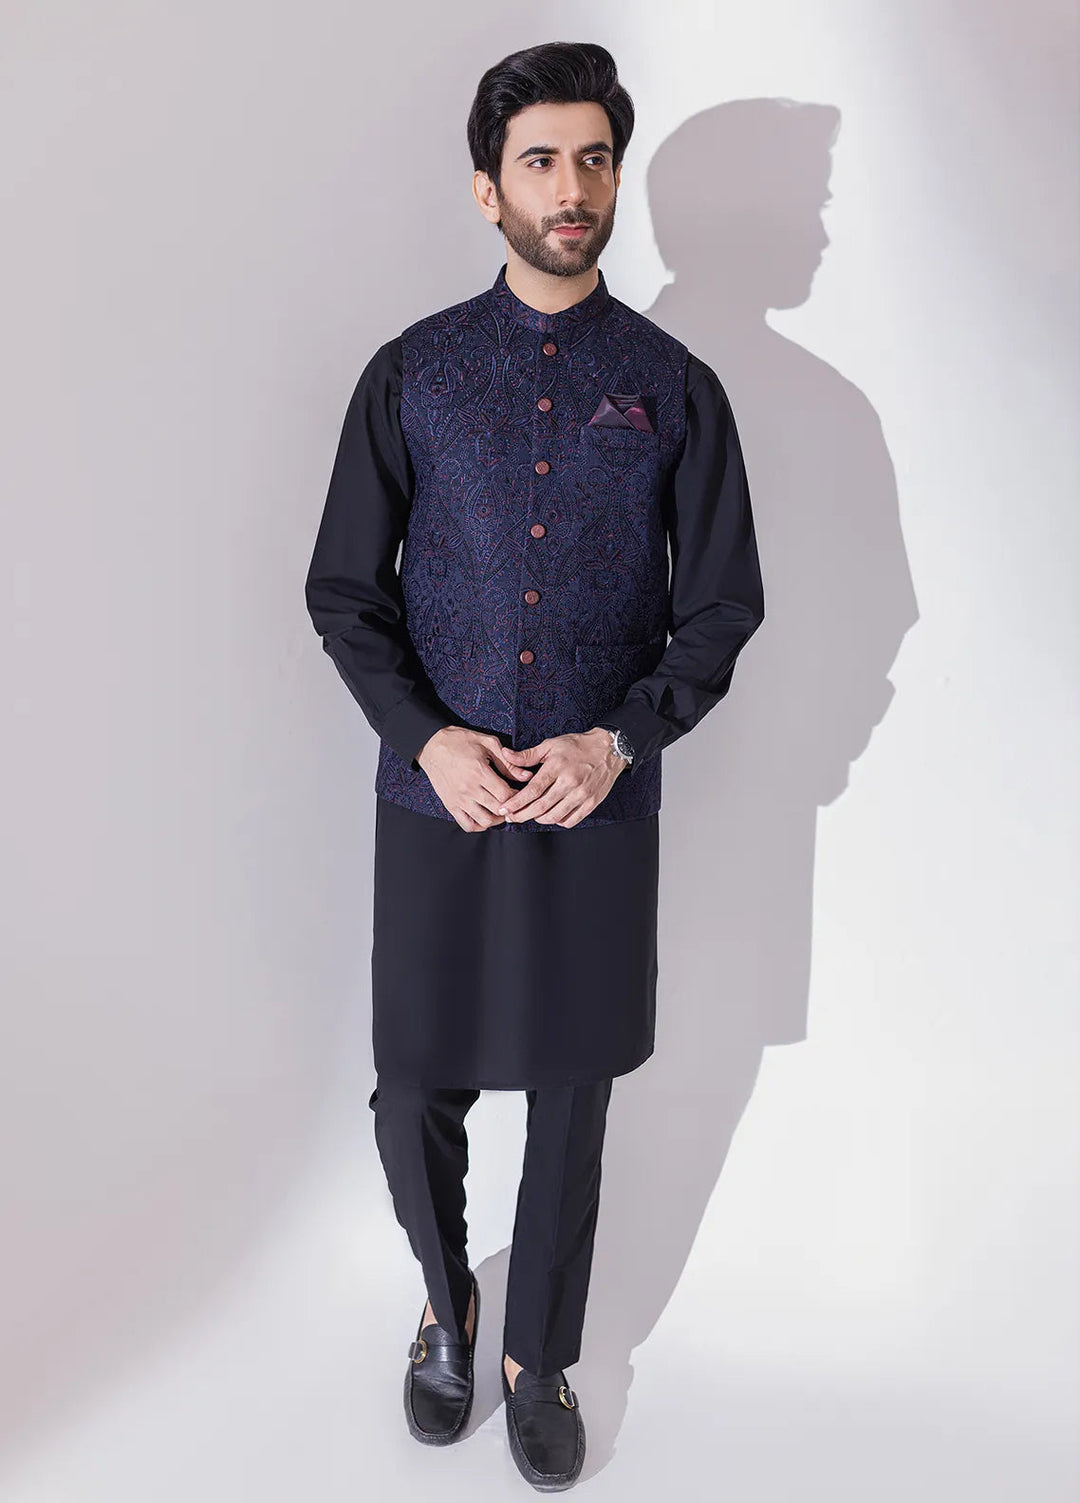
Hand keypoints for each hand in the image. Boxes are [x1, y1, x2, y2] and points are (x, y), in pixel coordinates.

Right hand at [416, 726, 536, 831]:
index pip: (505, 794)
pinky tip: (486, 817)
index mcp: (479, 772)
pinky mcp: (450, 805)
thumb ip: (508, 762)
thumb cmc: (461, 741)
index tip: (521, 793)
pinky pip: (467, 825)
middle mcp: (468, 789)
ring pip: (484, 821)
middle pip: (497, 809)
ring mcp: (458, 799)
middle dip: (511, 808)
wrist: (432, 745)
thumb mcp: (488, 744)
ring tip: (502, 811)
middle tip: (515, 803)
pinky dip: (479, 826)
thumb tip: (526, 777)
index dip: (517, 796)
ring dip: (497, 820)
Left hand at [496, 727, 627, 828]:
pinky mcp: (591, 803)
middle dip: (522, 815)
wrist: (609, 749)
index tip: (504, 809)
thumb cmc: (577, 746)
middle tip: (511, 817)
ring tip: (530, 815)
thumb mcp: (551, 745)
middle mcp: (570, 782)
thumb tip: (506, 755)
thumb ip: (528, 755)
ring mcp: (582, 794)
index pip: (532, 790)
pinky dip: (558, 821)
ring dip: (538, 819)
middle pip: (541, 807)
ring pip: (554, 815)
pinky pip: (571, 820)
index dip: (516, 802)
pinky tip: (552, 815)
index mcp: (557, 767)